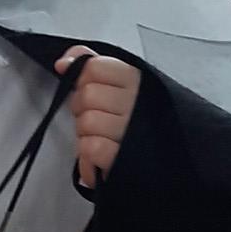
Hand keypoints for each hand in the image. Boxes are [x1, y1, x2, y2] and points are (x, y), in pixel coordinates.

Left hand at [57, 48, 139, 189]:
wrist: (167, 168)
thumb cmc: (137, 126)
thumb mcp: (120, 88)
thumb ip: (92, 66)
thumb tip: (63, 63)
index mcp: (139, 81)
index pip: (96, 67)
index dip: (84, 80)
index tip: (90, 90)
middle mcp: (139, 103)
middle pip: (87, 94)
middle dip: (82, 109)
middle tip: (97, 119)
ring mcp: (134, 132)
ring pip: (87, 121)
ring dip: (85, 134)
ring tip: (100, 139)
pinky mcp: (125, 160)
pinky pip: (91, 148)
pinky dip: (87, 156)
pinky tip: (99, 157)